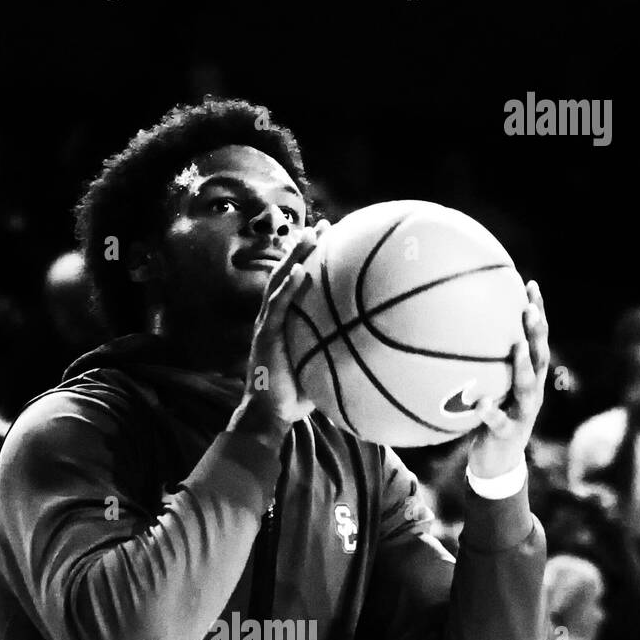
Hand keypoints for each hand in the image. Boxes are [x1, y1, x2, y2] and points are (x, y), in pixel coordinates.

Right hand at [229, 220, 330, 442]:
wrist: (269, 415)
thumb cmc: (296, 397)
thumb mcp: (321, 369)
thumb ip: (338, 354)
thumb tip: (373, 352)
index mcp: (285, 322)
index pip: (296, 283)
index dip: (310, 260)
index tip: (332, 239)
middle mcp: (273, 317)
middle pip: (287, 272)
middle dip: (304, 247)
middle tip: (324, 225)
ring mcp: (267, 324)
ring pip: (279, 281)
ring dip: (295, 256)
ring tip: (311, 235)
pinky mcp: (265, 336)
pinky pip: (277, 307)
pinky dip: (288, 287)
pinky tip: (300, 271)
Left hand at [466, 279, 549, 479]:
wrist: (497, 463)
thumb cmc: (492, 418)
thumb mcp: (491, 387)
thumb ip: (484, 364)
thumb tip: (457, 329)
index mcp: (528, 377)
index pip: (536, 339)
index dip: (537, 312)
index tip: (530, 283)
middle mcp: (531, 392)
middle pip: (539, 357)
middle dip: (537, 332)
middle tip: (529, 308)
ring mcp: (522, 413)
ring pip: (527, 387)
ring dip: (523, 366)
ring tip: (517, 346)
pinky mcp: (508, 434)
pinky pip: (499, 422)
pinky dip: (491, 413)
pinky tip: (482, 404)